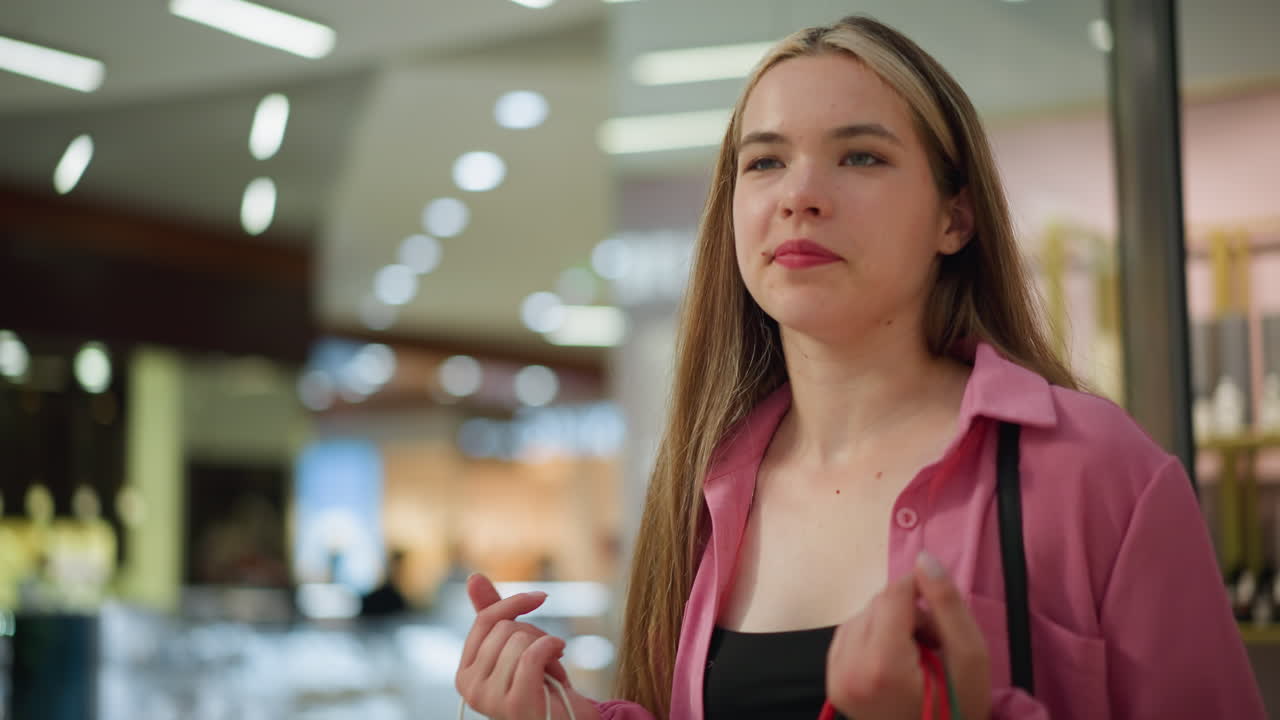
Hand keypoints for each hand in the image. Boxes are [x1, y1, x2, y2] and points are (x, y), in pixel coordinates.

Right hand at [455, 573, 598, 719]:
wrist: (565, 719)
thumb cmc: (541, 685)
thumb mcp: (517, 645)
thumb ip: (494, 614)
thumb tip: (473, 577)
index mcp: (464, 672)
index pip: (485, 619)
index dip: (515, 603)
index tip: (540, 597)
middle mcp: (470, 687)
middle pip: (505, 628)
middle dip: (535, 635)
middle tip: (546, 657)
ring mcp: (489, 698)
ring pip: (520, 640)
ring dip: (546, 649)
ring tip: (550, 669)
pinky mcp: (514, 703)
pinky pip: (532, 654)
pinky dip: (551, 648)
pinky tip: (559, 658)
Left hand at [826, 552, 991, 719]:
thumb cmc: (960, 709)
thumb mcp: (970, 657)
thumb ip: (947, 603)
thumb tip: (924, 558)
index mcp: (882, 664)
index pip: (892, 595)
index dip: (920, 591)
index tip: (941, 610)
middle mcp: (849, 668)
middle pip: (876, 604)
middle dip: (908, 614)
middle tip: (934, 644)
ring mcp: (836, 678)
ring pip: (861, 616)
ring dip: (890, 625)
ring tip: (918, 657)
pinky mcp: (832, 683)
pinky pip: (849, 636)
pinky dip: (873, 638)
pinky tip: (896, 662)